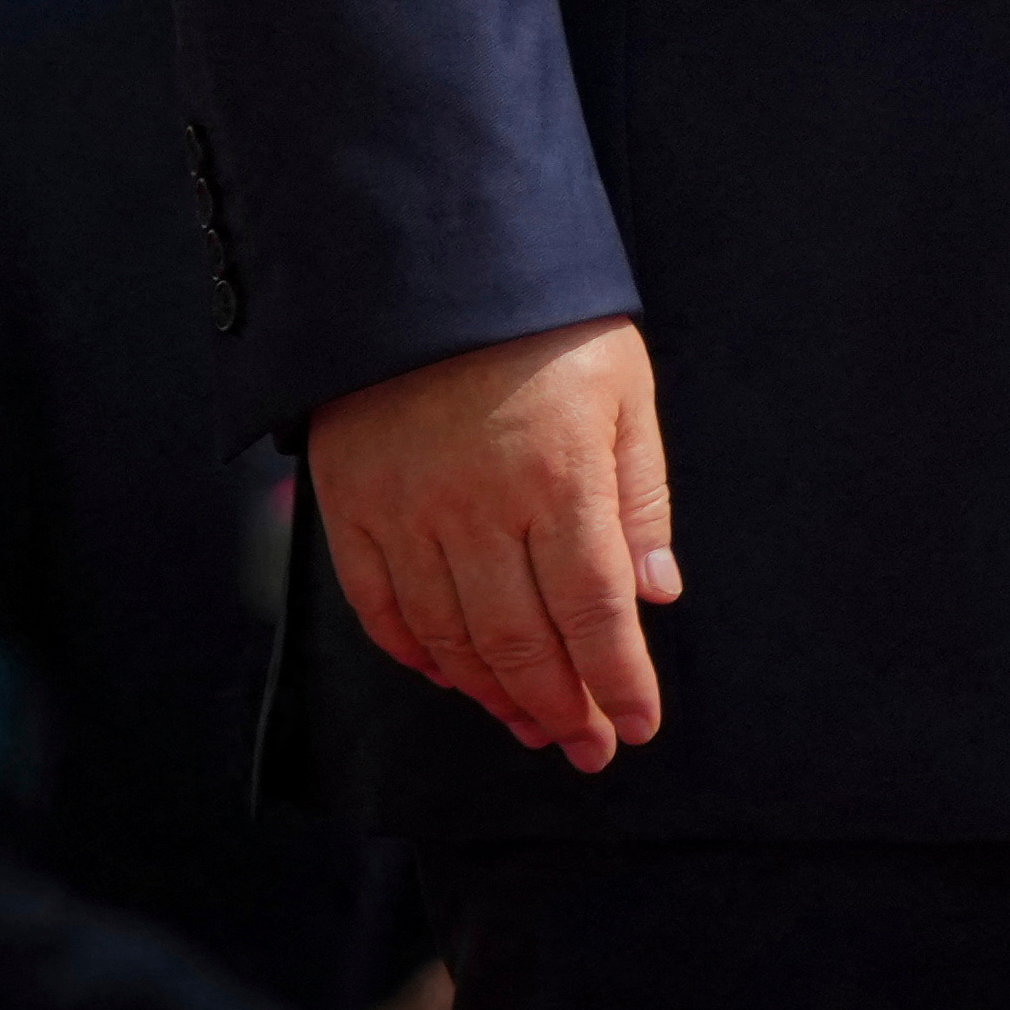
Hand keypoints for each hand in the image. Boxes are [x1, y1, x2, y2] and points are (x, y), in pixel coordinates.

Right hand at [312, 319, 679, 767]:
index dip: (618, 680)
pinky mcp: (352, 507)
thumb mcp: (625, 390)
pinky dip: (419, 655)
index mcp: (559, 477)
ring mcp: (407, 512)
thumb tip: (656, 595)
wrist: (427, 261)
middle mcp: (479, 507)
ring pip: (452, 638)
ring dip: (496, 694)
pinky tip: (453, 676)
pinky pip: (382, 608)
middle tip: (587, 747)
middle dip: (563, 706)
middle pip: (522, 642)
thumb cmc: (547, 324)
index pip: (595, 611)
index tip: (636, 728)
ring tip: (533, 722)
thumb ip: (640, 498)